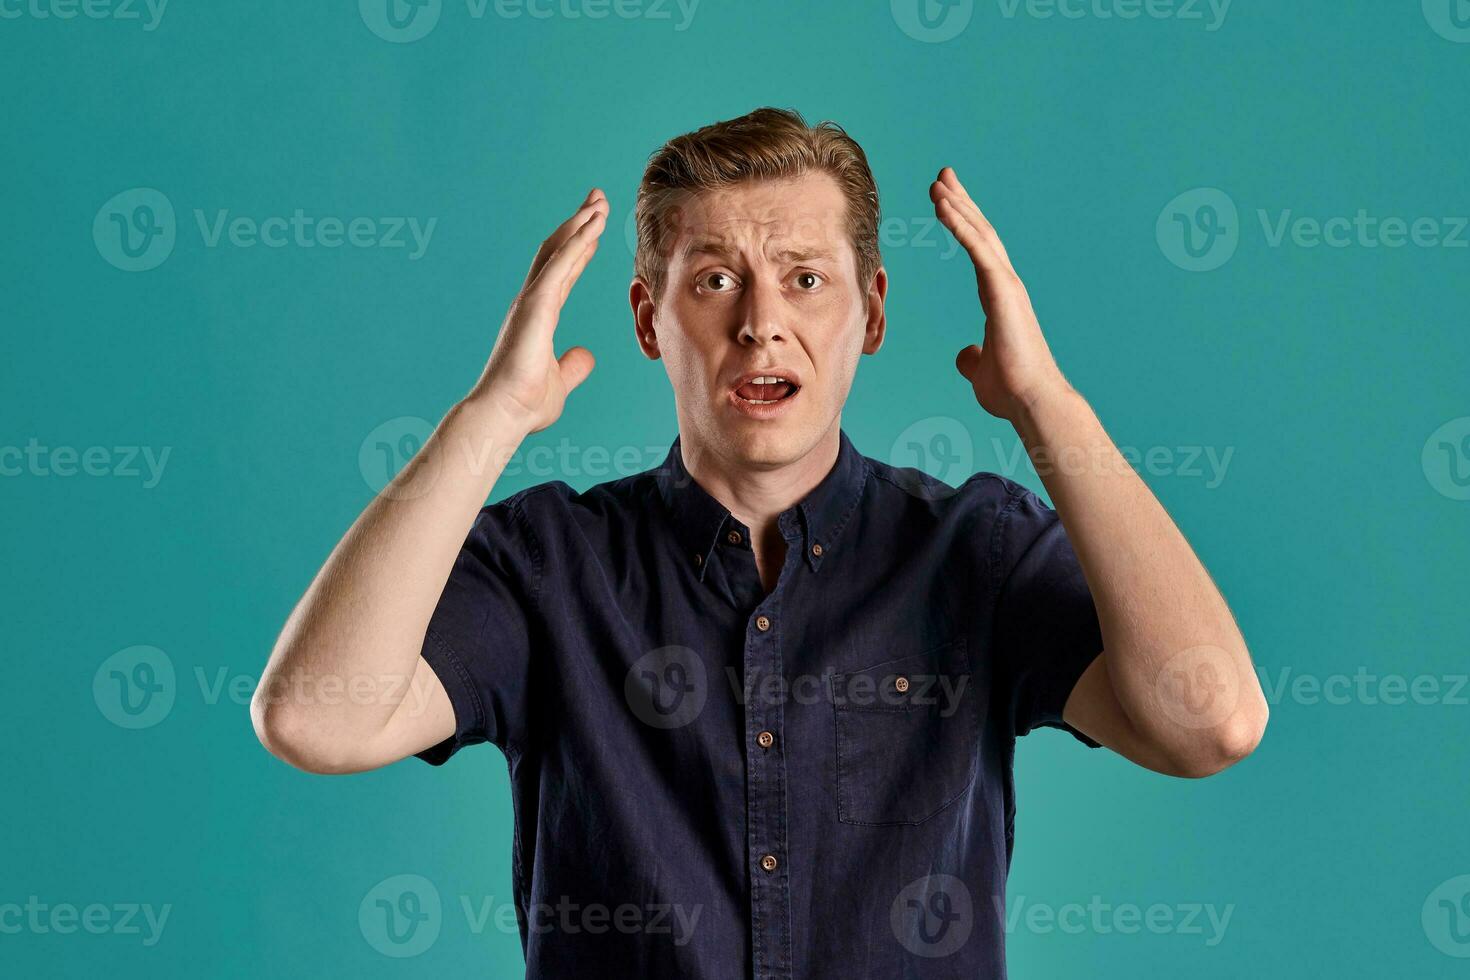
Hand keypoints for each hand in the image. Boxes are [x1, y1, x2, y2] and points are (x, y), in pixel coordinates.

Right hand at [470, 188, 608, 432]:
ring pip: (558, 251)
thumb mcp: (561, 381)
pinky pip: (559, 266)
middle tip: (598, 199)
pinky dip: (576, 244)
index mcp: (538, 315)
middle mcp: (532, 302)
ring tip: (599, 202)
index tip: (596, 226)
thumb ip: (573, 365)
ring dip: (580, 224)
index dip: (581, 247)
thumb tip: (585, 356)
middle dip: (580, 223)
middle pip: (559, 251)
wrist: (504, 415)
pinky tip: (591, 226)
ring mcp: (531, 302)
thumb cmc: (524, 403)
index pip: (564, 272)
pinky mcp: (534, 306)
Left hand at [930, 167, 1069, 422]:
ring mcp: (1007, 285)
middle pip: (981, 233)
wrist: (1031, 401)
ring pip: (980, 234)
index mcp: (999, 299)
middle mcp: (1006, 285)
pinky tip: (943, 205)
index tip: (946, 202)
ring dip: (958, 205)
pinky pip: (978, 249)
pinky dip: (960, 225)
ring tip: (938, 181)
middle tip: (943, 176)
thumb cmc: (1011, 391)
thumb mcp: (980, 372)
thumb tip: (966, 355)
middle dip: (962, 203)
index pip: (979, 252)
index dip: (963, 225)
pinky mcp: (1003, 290)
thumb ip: (972, 359)